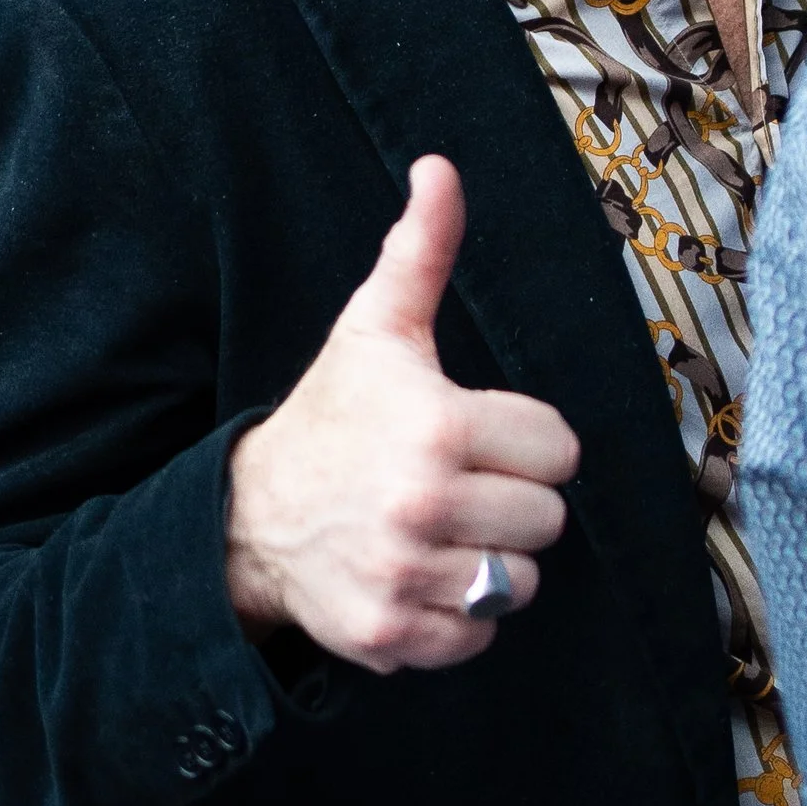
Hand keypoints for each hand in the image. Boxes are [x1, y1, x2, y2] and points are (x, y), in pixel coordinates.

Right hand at [224, 155, 579, 670]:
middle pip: (547, 520)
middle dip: (511, 502)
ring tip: (439, 531)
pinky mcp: (392, 634)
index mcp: (437, 427)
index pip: (559, 450)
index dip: (524, 441)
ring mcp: (405, 576)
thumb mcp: (376, 330)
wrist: (247, 516)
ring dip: (488, 562)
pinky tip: (418, 574)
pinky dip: (456, 616)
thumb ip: (422, 251)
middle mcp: (423, 506)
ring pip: (518, 583)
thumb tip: (440, 168)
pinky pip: (477, 636)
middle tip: (455, 484)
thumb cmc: (331, 416)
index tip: (476, 436)